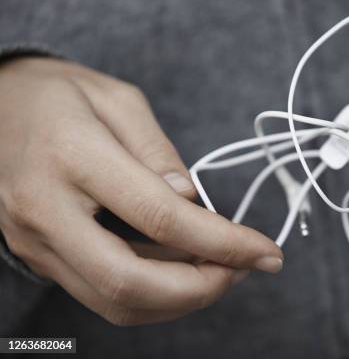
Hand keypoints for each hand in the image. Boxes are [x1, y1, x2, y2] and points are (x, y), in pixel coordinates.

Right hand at [0, 58, 282, 324]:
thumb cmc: (58, 93)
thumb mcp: (117, 98)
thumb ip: (158, 151)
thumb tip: (193, 202)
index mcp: (72, 155)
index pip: (160, 217)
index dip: (224, 242)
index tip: (268, 252)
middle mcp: (45, 209)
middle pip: (130, 282)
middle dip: (201, 288)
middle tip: (243, 270)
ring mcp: (35, 240)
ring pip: (114, 300)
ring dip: (179, 298)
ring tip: (221, 268)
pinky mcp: (38, 254)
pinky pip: (101, 291)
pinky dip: (152, 291)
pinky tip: (182, 266)